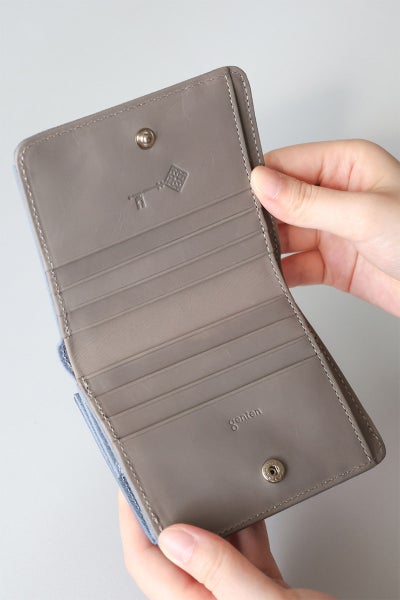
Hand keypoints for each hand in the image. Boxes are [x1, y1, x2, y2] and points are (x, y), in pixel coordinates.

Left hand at [118, 491, 333, 598]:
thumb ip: (218, 570)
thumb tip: (176, 537)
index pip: (146, 564)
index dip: (132, 523)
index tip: (130, 489)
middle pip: (176, 549)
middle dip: (171, 511)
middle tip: (164, 477)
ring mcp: (236, 595)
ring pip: (212, 545)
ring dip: (213, 514)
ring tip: (209, 483)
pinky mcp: (262, 588)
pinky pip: (243, 549)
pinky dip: (246, 525)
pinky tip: (249, 506)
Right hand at [250, 139, 399, 316]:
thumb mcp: (363, 213)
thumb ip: (308, 201)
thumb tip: (262, 182)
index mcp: (346, 166)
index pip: (287, 164)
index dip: (261, 180)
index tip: (240, 198)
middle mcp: (336, 196)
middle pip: (281, 202)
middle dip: (263, 218)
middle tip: (242, 233)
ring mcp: (332, 231)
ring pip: (285, 235)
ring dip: (269, 247)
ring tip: (252, 257)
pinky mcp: (332, 264)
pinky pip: (295, 265)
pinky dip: (281, 272)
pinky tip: (271, 276)